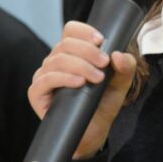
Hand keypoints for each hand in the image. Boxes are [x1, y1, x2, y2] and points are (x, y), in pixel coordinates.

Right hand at [28, 21, 135, 159]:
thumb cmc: (103, 102)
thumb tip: (118, 54)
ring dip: (80, 66)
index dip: (84, 31)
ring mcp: (44, 76)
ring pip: (57, 60)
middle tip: (104, 64)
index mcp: (72, 53)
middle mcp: (55, 61)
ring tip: (97, 78)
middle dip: (88, 51)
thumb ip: (125, 67)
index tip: (101, 40)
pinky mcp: (37, 93)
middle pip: (65, 44)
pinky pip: (46, 79)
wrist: (94, 131)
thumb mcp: (121, 83)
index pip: (71, 30)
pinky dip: (64, 78)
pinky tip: (79, 82)